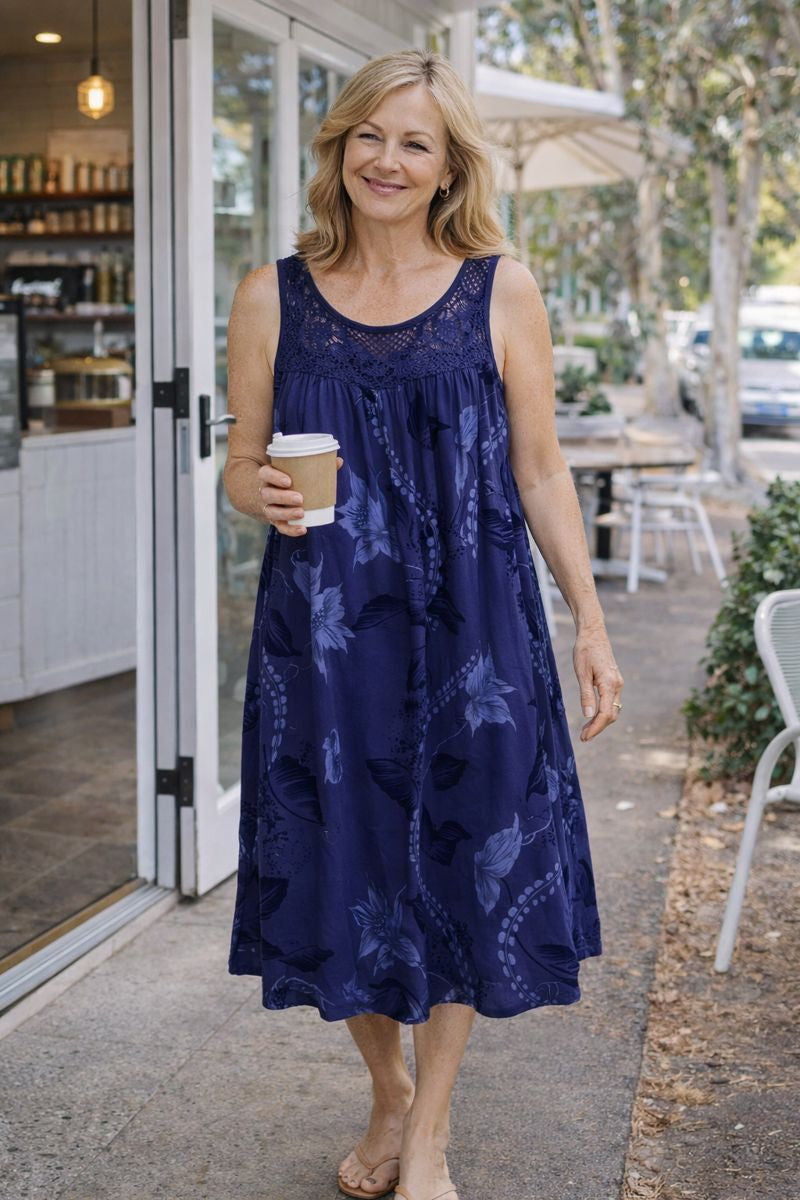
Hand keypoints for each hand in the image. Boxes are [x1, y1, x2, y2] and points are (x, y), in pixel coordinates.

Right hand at [258, 456, 343, 534]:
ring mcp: (268, 507)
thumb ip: (316, 465)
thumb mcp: (295, 469)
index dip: (274, 477)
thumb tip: (339, 461)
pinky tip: (303, 529)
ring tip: (301, 513)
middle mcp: (265, 491)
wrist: (272, 492)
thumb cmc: (288, 477)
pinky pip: (280, 527)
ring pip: (272, 512)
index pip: (265, 474)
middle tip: (300, 498)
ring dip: (286, 514)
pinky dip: (291, 530)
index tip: (288, 481)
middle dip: (283, 497)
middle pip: (268, 495)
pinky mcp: (275, 520)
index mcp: (268, 475)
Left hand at [572, 622, 623, 740]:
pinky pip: (611, 702)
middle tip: (583, 737)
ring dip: (601, 721)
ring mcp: (617, 683)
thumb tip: (587, 716)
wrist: (593, 634)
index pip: (605, 713)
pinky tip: (592, 716)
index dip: (595, 728)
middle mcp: (617, 685)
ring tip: (586, 730)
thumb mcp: (581, 673)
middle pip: (611, 714)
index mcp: (610, 683)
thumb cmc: (585, 650)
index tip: (584, 737)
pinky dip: (603, 712)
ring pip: (613, 709)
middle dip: (598, 727)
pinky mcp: (614, 681)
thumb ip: (586, 694)